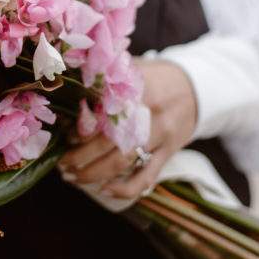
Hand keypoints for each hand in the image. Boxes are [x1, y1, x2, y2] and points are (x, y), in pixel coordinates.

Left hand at [58, 58, 197, 198]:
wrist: (197, 87)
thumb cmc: (156, 76)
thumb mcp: (132, 67)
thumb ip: (105, 75)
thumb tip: (68, 83)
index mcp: (134, 89)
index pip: (100, 112)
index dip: (79, 127)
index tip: (64, 134)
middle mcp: (146, 113)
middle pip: (106, 140)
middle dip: (79, 155)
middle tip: (61, 161)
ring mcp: (159, 134)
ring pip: (122, 160)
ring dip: (93, 172)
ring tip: (72, 177)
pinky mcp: (168, 151)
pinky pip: (147, 176)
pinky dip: (126, 188)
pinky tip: (105, 191)